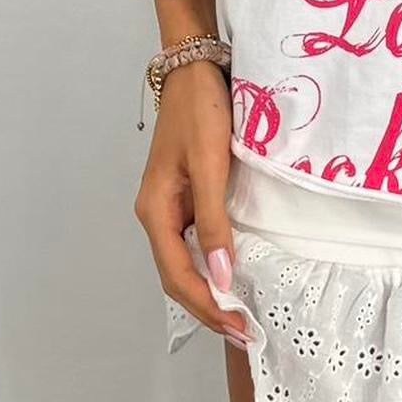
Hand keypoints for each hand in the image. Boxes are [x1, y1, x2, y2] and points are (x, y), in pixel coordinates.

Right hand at [133, 59, 247, 347]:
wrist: (196, 69)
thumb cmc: (202, 112)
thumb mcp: (211, 166)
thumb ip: (213, 222)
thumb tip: (219, 277)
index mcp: (156, 211)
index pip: (178, 276)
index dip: (207, 306)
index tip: (239, 327)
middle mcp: (157, 214)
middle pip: (177, 276)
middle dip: (209, 307)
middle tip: (245, 332)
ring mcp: (169, 205)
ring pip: (185, 261)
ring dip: (210, 290)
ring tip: (241, 313)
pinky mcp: (185, 193)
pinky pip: (194, 241)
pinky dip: (212, 263)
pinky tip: (233, 272)